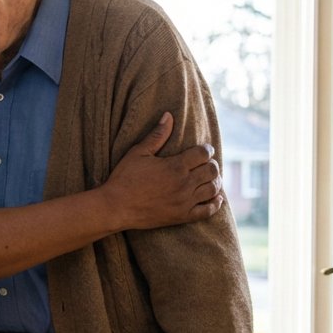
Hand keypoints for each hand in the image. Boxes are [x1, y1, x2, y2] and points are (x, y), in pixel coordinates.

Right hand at [102, 112, 223, 230]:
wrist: (115, 207)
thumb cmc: (124, 178)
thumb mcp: (138, 153)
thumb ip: (157, 135)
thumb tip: (169, 115)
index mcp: (175, 166)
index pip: (203, 154)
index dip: (207, 149)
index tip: (204, 150)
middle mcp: (184, 184)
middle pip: (211, 170)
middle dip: (211, 164)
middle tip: (206, 163)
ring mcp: (185, 202)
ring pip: (212, 189)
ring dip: (215, 181)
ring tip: (210, 178)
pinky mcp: (182, 216)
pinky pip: (207, 211)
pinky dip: (215, 204)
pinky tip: (216, 198)